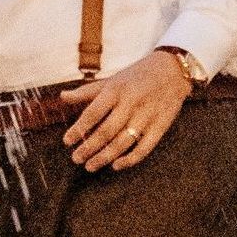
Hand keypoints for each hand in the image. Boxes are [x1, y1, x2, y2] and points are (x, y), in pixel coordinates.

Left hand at [61, 50, 191, 172]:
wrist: (173, 70)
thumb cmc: (137, 76)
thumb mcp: (112, 80)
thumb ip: (87, 91)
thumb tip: (63, 96)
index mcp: (116, 90)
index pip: (93, 113)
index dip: (78, 129)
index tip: (66, 141)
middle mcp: (130, 103)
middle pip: (106, 131)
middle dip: (88, 148)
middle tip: (76, 159)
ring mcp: (147, 116)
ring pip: (123, 142)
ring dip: (104, 157)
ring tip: (90, 166)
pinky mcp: (160, 126)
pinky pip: (144, 148)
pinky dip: (130, 159)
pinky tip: (116, 165)